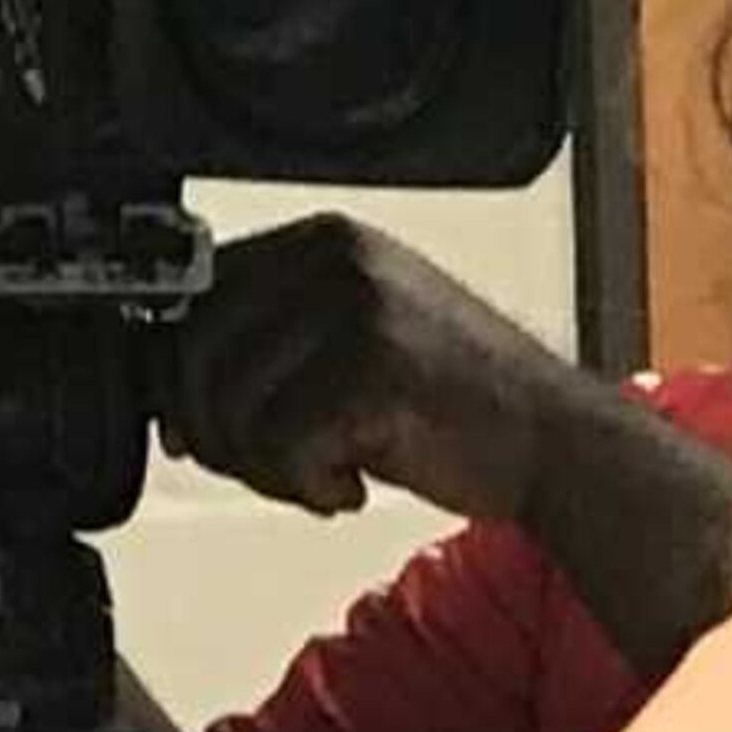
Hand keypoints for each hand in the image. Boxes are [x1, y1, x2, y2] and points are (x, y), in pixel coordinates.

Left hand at [158, 214, 599, 524]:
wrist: (560, 447)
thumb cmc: (463, 410)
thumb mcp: (359, 347)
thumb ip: (276, 348)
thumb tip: (171, 398)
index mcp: (325, 242)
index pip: (197, 298)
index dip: (181, 378)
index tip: (201, 432)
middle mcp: (335, 260)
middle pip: (199, 350)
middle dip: (216, 432)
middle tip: (269, 471)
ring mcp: (357, 309)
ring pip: (232, 402)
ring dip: (264, 468)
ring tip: (318, 480)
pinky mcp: (374, 368)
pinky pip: (282, 441)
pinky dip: (306, 486)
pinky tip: (349, 490)